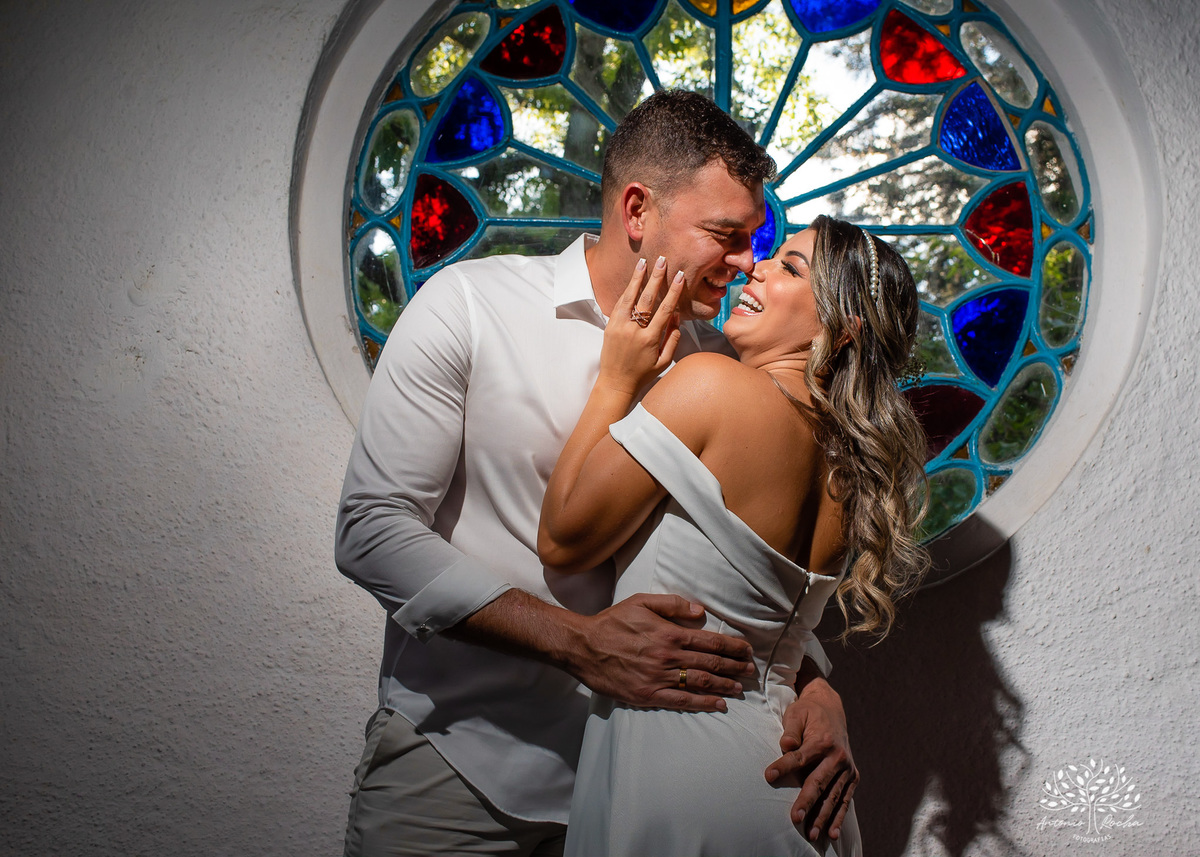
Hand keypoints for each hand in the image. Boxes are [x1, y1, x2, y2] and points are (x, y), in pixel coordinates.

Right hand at [566, 592, 754, 711]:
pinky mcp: (648, 695)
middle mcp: (668, 657)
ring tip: (739, 688)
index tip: (747, 651)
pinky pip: (681, 701)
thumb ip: (672, 604)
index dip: (732, 648)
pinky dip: (702, 703)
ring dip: (724, 686)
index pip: (710, 642)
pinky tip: (717, 704)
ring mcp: (659, 678)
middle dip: (734, 668)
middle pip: (710, 664)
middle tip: (750, 671)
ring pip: (700, 683)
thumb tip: (699, 611)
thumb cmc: (612, 622)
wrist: (584, 647)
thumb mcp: (641, 602)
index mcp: (669, 633)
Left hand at [598, 256, 682, 395]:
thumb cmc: (642, 374)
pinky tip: (632, 280)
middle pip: (647, 298)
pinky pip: (619, 305)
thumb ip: (672, 338)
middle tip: (662, 260)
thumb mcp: (664, 361)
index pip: (664, 310)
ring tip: (643, 262)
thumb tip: (676, 316)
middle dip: (656, 278)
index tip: (680, 276)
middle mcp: (634, 331)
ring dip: (637, 278)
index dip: (673, 292)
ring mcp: (619, 327)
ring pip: (630, 297)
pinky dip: (626, 291)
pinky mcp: (610, 326)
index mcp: (649, 339)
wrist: (616, 383)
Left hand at [764, 675, 857, 842]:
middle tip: (795, 818)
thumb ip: (791, 730)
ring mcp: (847, 768)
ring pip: (833, 796)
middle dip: (807, 801)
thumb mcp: (796, 714)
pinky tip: (832, 834)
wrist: (832, 709)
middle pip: (819, 782)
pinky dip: (839, 817)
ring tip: (811, 833)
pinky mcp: (853, 777)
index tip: (768, 776)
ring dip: (822, 816)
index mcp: (823, 741)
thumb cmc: (808, 713)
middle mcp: (838, 756)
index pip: (800, 758)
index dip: (783, 767)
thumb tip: (786, 745)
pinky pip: (845, 800)